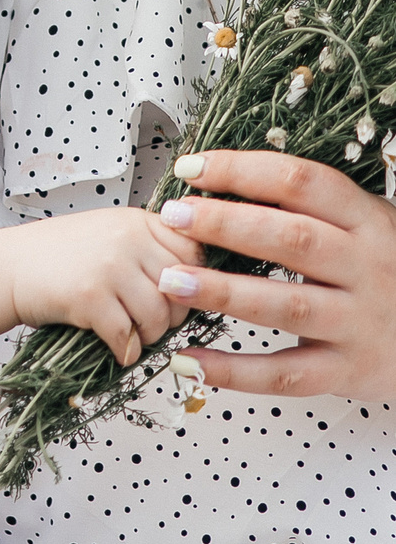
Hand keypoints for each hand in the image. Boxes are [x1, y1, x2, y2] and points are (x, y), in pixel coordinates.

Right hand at [3, 207, 202, 363]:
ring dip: (150, 336)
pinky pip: (127, 336)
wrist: (7, 265)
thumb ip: (148, 245)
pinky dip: (125, 351)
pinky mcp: (90, 297)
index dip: (194, 278)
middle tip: (153, 321)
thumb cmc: (58, 254)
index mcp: (134, 221)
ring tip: (133, 334)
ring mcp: (108, 267)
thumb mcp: (108, 232)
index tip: (176, 293)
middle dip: (174, 314)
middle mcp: (126, 238)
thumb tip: (198, 279)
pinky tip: (116, 346)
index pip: (194, 250)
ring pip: (159, 317)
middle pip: (183, 288)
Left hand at [153, 149, 395, 399]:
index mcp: (366, 220)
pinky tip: (191, 360)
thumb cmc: (385, 268)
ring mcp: (360, 322)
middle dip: (224, 225)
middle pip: (292, 239)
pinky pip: (286, 374)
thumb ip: (306, 203)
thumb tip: (219, 175)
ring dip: (222, 293)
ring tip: (170, 280)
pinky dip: (235, 371)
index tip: (189, 169)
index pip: (301, 182)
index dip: (241, 170)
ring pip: (286, 305)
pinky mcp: (351, 371)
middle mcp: (367, 267)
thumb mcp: (363, 223)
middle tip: (172, 217)